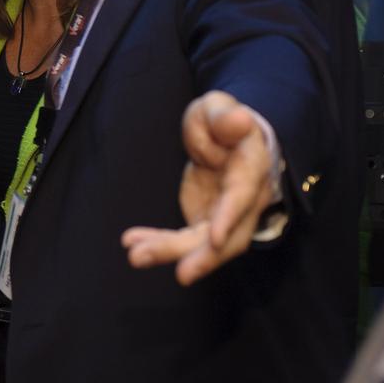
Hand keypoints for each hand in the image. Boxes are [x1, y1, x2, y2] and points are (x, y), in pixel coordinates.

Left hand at [121, 90, 274, 285]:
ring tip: (136, 256)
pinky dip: (159, 242)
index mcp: (251, 169)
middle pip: (226, 235)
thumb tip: (241, 118)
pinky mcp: (206, 222)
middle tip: (178, 274)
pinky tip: (133, 243)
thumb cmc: (220, 119)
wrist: (222, 136)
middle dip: (202, 256)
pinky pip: (184, 239)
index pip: (242, 197)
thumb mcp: (219, 108)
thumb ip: (225, 116)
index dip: (229, 218)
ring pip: (202, 244)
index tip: (214, 240)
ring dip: (170, 252)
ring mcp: (225, 215)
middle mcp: (244, 201)